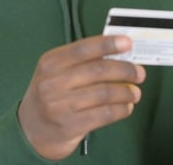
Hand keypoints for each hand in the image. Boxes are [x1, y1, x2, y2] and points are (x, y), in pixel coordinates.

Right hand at [18, 35, 145, 159]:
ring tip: (135, 92)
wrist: (32, 129)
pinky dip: (121, 109)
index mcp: (50, 63)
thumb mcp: (57, 72)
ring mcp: (59, 106)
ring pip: (104, 93)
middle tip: (139, 73)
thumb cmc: (52, 94)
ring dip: (126, 92)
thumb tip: (121, 54)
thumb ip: (83, 62)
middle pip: (98, 71)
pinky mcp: (69, 126)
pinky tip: (127, 107)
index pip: (82, 49)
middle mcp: (52, 83)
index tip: (128, 43)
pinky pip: (104, 114)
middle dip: (125, 70)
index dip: (107, 44)